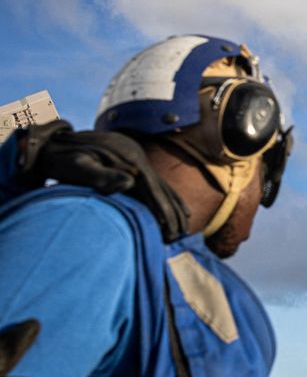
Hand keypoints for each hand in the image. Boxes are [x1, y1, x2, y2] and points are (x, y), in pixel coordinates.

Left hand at [15, 120, 188, 240]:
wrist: (54, 141)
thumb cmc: (61, 159)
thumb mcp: (76, 166)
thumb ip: (101, 175)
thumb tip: (129, 182)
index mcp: (128, 159)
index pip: (152, 188)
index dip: (163, 209)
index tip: (171, 229)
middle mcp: (136, 157)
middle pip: (162, 188)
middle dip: (173, 212)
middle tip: (180, 235)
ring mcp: (136, 158)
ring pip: (162, 186)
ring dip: (174, 206)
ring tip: (183, 227)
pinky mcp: (131, 163)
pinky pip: (154, 184)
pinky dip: (166, 197)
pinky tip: (174, 209)